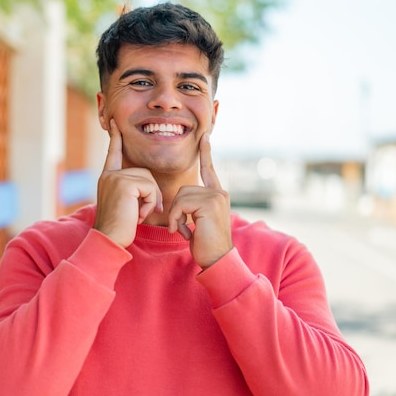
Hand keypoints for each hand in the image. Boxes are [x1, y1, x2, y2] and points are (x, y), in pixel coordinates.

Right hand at [94, 119, 162, 247]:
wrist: (109, 239)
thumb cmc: (120, 228)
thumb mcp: (125, 204)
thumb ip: (132, 190)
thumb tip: (149, 186)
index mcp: (107, 178)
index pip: (114, 154)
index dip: (115, 138)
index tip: (114, 123)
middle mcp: (109, 175)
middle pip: (144, 172)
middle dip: (150, 193)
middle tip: (144, 212)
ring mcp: (115, 177)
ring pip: (148, 180)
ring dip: (151, 200)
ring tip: (140, 215)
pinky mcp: (124, 183)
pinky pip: (150, 188)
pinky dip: (151, 203)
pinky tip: (140, 215)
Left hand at [168, 133, 232, 267]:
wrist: (217, 260)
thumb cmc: (205, 244)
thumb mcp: (198, 220)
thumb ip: (193, 206)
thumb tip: (179, 201)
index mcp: (217, 195)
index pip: (209, 170)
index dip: (206, 153)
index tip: (205, 136)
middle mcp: (219, 193)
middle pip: (184, 188)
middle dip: (177, 209)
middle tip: (182, 227)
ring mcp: (216, 197)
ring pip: (181, 196)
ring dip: (176, 216)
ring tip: (184, 230)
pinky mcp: (210, 204)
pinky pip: (181, 204)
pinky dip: (176, 219)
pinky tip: (185, 231)